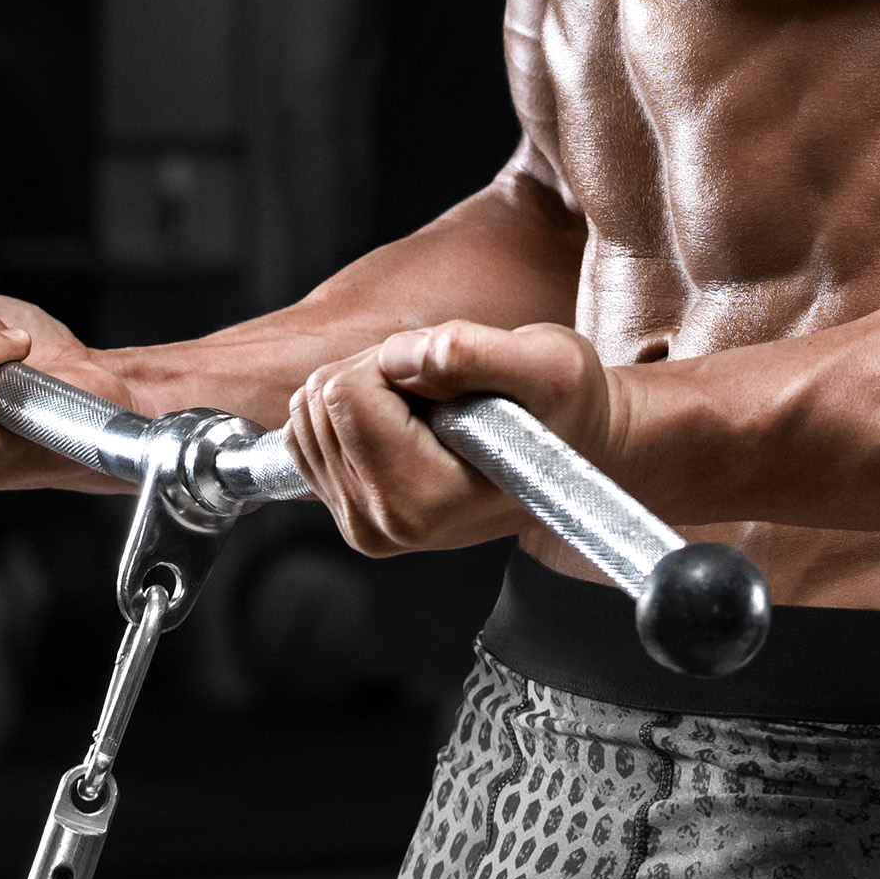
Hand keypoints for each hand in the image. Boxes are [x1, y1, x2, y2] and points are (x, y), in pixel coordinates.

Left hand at [288, 319, 615, 555]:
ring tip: (431, 408)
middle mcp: (381, 525)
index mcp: (421, 500)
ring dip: (364, 389)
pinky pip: (307, 432)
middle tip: (442, 392)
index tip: (446, 378)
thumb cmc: (568, 414)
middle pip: (320, 398)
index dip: (394, 359)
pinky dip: (351, 410)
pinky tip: (405, 422)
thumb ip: (473, 354)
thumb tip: (398, 357)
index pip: (345, 392)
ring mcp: (361, 524)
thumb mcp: (549, 366)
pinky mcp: (350, 512)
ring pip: (307, 412)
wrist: (573, 459)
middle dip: (376, 373)